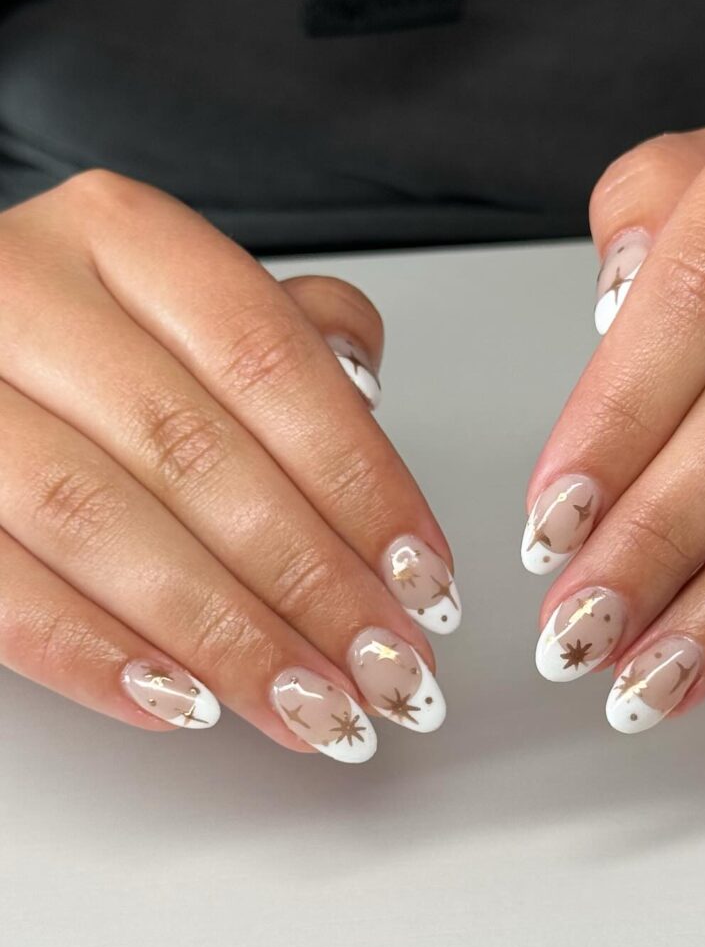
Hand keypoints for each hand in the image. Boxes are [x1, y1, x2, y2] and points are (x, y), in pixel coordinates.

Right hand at [0, 172, 459, 761]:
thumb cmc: (87, 337)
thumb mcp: (185, 306)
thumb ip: (283, 336)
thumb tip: (366, 382)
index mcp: (124, 238)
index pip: (274, 365)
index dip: (363, 483)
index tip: (423, 580)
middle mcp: (27, 293)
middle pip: (198, 455)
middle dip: (311, 582)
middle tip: (387, 671)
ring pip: (101, 525)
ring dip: (225, 638)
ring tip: (313, 708)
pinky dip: (95, 654)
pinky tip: (187, 704)